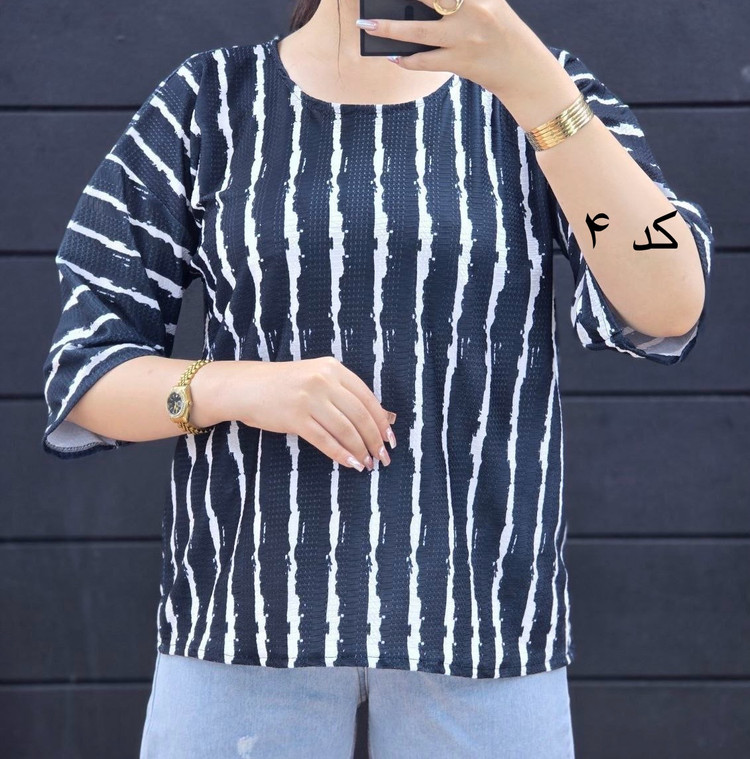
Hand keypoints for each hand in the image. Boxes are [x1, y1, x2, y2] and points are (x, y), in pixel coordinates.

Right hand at [237, 356, 396, 471]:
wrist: (246, 387)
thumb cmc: (284, 385)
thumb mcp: (316, 378)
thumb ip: (343, 393)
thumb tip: (378, 419)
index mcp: (333, 368)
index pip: (367, 397)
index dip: (382, 421)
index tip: (390, 438)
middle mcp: (323, 380)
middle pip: (360, 415)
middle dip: (375, 439)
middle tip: (383, 457)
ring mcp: (309, 398)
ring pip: (345, 429)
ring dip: (360, 450)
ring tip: (367, 463)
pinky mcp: (295, 417)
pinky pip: (325, 440)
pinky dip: (340, 454)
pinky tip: (349, 464)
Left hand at [357, 0, 545, 99]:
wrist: (523, 68)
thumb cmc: (501, 31)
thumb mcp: (489, 2)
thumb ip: (458, 0)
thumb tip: (419, 5)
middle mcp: (472, 11)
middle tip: (372, 0)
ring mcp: (464, 38)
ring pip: (418, 32)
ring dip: (389, 29)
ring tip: (368, 25)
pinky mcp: (460, 62)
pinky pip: (425, 61)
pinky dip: (407, 60)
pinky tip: (393, 55)